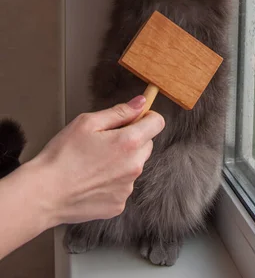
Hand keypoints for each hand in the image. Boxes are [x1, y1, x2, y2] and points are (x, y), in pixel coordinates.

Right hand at [25, 96, 164, 224]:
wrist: (44, 194)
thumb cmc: (62, 156)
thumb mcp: (88, 122)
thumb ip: (120, 111)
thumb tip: (141, 103)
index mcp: (129, 142)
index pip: (157, 123)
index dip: (147, 117)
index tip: (135, 118)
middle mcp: (134, 166)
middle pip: (147, 144)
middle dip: (132, 139)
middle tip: (105, 141)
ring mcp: (127, 188)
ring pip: (134, 166)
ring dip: (123, 161)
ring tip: (94, 162)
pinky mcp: (119, 205)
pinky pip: (123, 186)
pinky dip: (113, 181)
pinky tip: (92, 179)